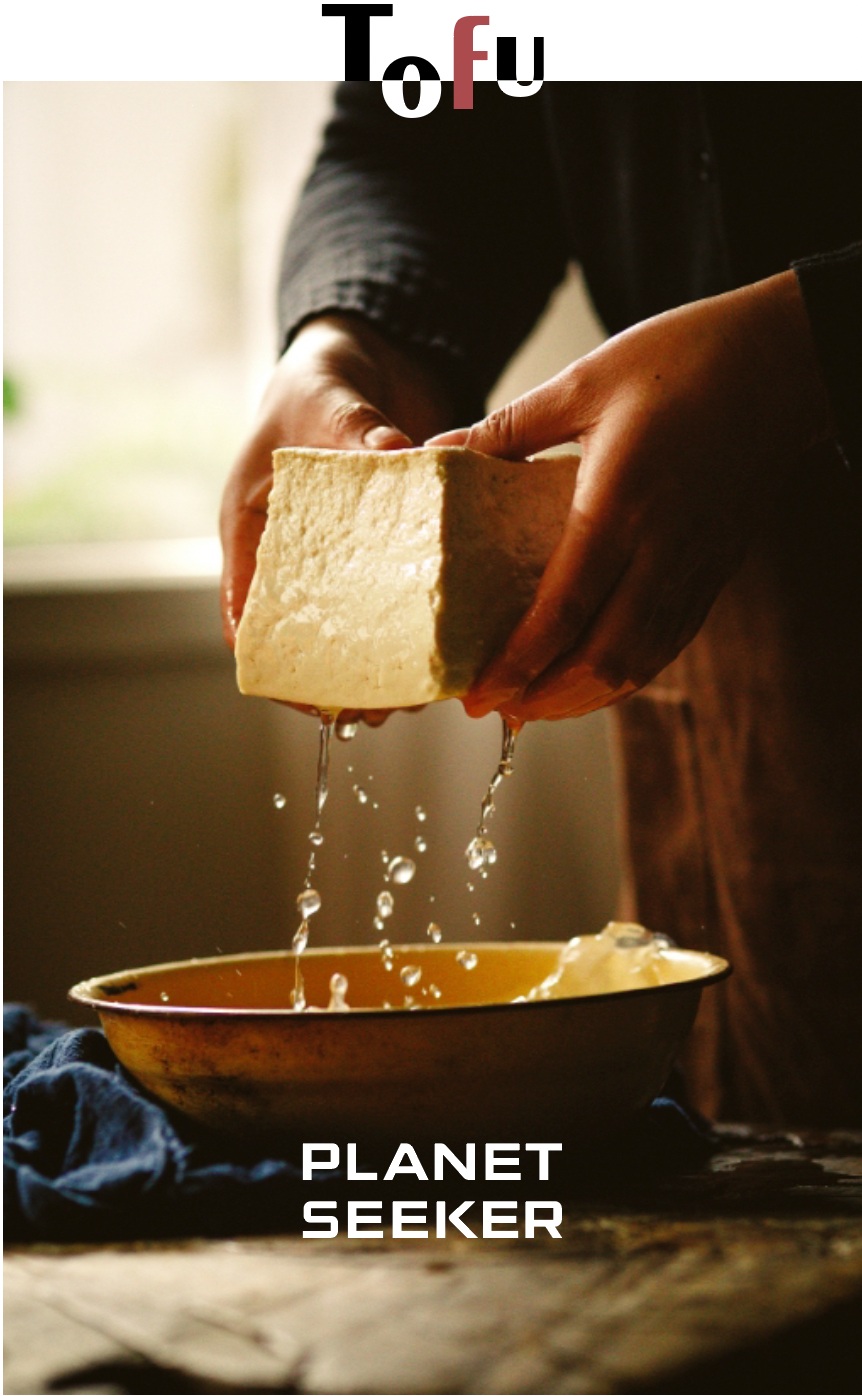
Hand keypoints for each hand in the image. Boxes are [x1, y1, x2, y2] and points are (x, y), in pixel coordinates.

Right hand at [220, 314, 452, 724]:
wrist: (369, 359)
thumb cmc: (320, 381)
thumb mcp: (326, 399)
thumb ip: (353, 428)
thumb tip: (397, 454)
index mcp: (254, 532)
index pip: (245, 612)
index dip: (270, 661)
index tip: (306, 695)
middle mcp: (299, 560)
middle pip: (307, 639)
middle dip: (339, 682)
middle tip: (378, 709)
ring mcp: (350, 564)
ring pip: (360, 633)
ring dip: (388, 667)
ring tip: (421, 695)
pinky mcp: (396, 557)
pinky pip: (407, 603)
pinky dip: (428, 628)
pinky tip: (458, 650)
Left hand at [428, 271, 832, 722]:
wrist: (784, 360)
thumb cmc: (684, 359)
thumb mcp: (583, 382)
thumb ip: (508, 427)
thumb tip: (439, 448)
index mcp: (619, 505)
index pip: (562, 612)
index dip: (517, 664)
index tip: (476, 692)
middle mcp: (662, 550)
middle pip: (602, 658)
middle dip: (545, 698)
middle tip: (495, 709)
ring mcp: (695, 565)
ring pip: (640, 661)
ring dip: (585, 696)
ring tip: (536, 706)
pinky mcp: (715, 567)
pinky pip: (670, 641)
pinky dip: (628, 673)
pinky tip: (596, 677)